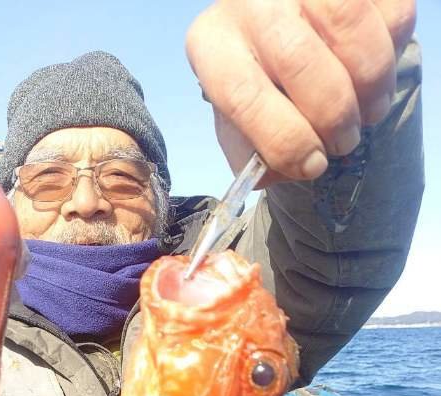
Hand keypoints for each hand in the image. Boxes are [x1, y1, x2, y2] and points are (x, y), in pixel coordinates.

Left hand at [186, 0, 415, 180]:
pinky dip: (394, 46)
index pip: (242, 95)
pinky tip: (379, 67)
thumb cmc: (260, 84)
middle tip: (345, 141)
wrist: (285, 29)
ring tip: (369, 112)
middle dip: (333, 114)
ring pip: (347, 23)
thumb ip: (255, 152)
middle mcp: (251, 1)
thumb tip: (287, 169)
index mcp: (212, 45)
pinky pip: (388, 8)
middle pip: (298, 58)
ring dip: (371, 82)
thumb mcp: (240, 122)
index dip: (285, 139)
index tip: (314, 165)